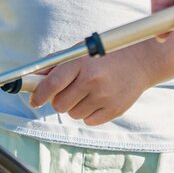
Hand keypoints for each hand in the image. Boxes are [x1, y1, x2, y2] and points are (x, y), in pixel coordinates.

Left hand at [28, 46, 154, 125]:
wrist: (140, 61)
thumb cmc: (104, 56)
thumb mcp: (80, 52)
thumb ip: (55, 64)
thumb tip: (33, 76)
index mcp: (81, 63)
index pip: (52, 84)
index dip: (38, 95)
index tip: (34, 101)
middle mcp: (92, 80)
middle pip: (59, 104)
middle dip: (58, 101)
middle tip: (66, 92)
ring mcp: (104, 96)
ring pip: (73, 114)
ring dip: (74, 106)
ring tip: (87, 93)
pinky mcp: (114, 109)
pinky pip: (88, 121)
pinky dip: (88, 114)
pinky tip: (98, 99)